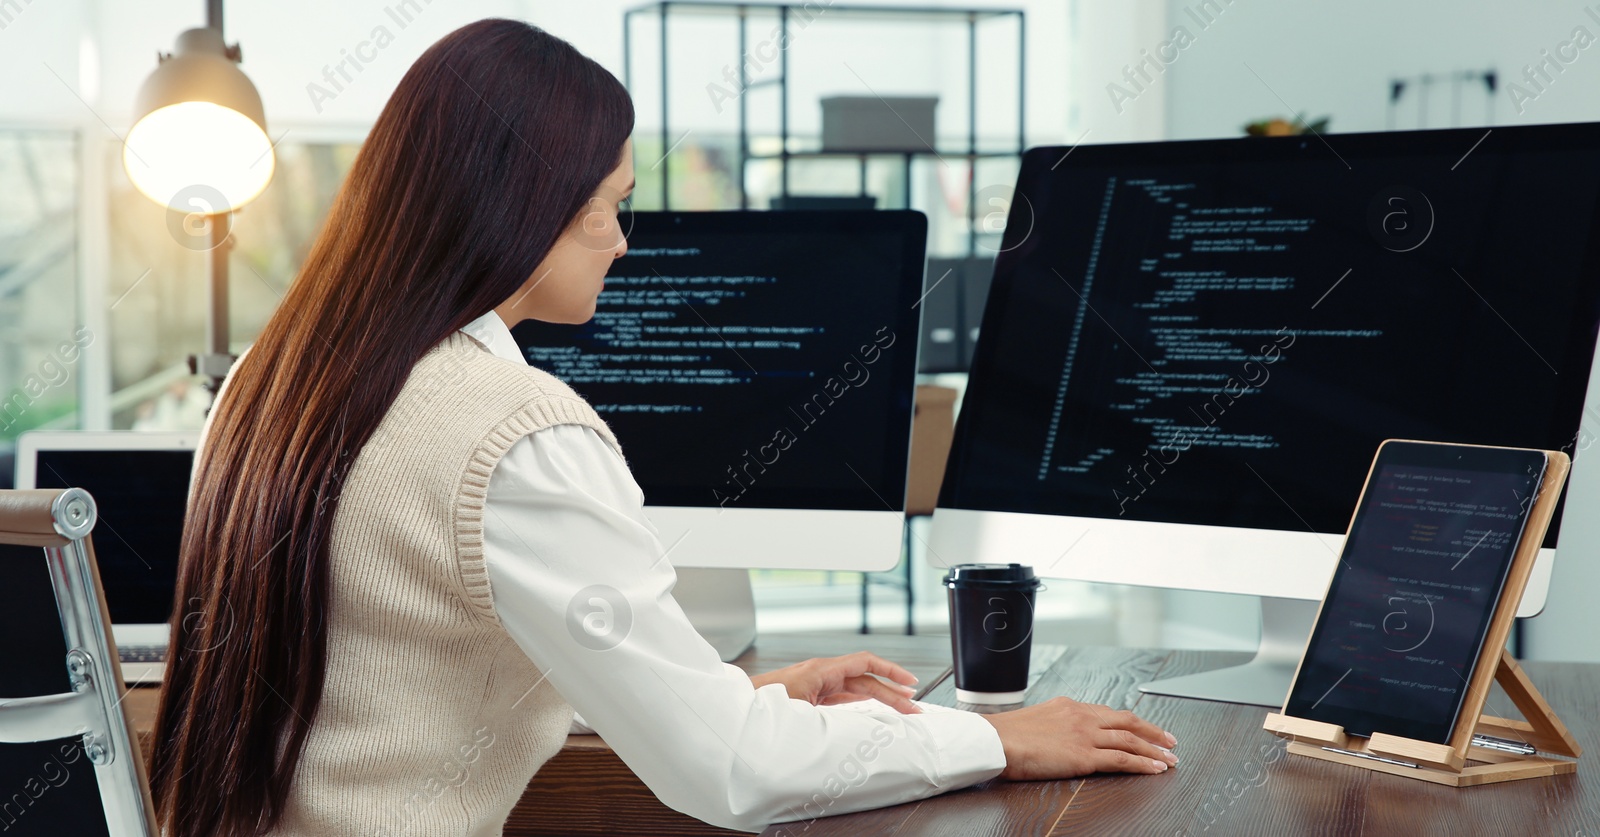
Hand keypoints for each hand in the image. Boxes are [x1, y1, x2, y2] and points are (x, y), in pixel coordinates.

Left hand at [749, 651, 921, 713]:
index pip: (866, 664)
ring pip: (856, 687)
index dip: (892, 671)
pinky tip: (871, 707)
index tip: (911, 683)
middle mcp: (822, 674)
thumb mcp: (799, 711)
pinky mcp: (812, 695)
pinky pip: (843, 695)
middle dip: (892, 692)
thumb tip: (854, 729)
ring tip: (901, 708)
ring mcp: (817, 684)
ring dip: (880, 697)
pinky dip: (862, 701)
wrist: (737, 706)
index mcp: (822, 670)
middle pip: (866, 679)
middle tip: (914, 707)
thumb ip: (828, 717)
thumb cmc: (761, 702)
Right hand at [982, 697, 1177, 779]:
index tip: (1143, 728)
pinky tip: (1155, 768)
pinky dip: (1143, 763)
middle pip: (1127, 721)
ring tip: (1170, 758)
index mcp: (1069, 706)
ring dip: (1154, 750)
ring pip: (1130, 740)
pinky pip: (1122, 759)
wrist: (996, 740)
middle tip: (1170, 741)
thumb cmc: (1006, 735)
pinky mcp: (1084, 756)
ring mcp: (1085, 735)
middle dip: (1152, 732)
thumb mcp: (1035, 721)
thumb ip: (1054, 726)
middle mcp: (1082, 716)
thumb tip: (1058, 737)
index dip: (1130, 722)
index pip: (1108, 713)